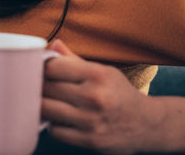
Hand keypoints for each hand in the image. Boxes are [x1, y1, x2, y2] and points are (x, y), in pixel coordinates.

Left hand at [42, 40, 164, 154]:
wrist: (148, 125)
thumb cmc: (120, 94)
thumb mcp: (103, 71)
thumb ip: (74, 60)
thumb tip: (52, 44)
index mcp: (97, 75)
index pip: (51, 68)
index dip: (40, 68)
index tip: (38, 70)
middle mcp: (95, 97)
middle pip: (45, 88)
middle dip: (36, 86)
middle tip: (35, 86)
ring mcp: (92, 121)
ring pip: (45, 110)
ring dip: (41, 106)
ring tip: (46, 101)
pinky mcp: (90, 140)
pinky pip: (55, 131)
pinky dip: (53, 125)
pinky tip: (60, 119)